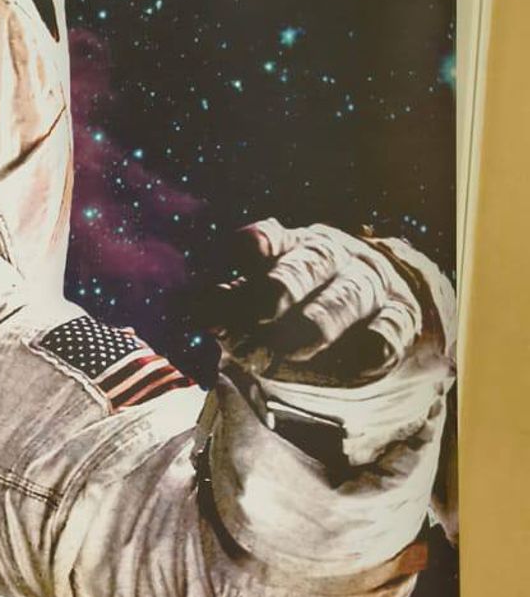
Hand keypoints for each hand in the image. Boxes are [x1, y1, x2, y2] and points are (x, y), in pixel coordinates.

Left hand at [198, 220, 454, 387]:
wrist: (365, 316)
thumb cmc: (295, 310)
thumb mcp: (257, 303)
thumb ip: (229, 308)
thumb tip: (196, 312)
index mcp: (288, 248)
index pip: (267, 239)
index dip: (252, 250)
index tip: (231, 271)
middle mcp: (330, 258)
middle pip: (309, 262)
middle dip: (281, 288)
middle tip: (258, 316)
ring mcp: (368, 285)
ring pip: (349, 294)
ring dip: (320, 321)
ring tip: (292, 352)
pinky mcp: (399, 316)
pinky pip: (393, 325)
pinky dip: (381, 340)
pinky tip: (367, 358)